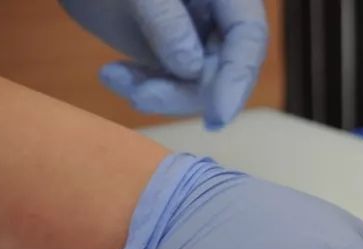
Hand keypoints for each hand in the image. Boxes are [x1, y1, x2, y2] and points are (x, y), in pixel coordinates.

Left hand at [59, 0, 266, 128]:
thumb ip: (166, 20)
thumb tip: (191, 67)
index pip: (249, 36)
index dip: (237, 78)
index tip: (218, 116)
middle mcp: (221, 17)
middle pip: (224, 69)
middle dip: (183, 92)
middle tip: (142, 98)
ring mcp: (199, 38)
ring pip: (197, 84)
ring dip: (157, 93)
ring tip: (114, 78)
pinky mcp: (175, 54)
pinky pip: (171, 83)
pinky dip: (143, 87)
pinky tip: (113, 77)